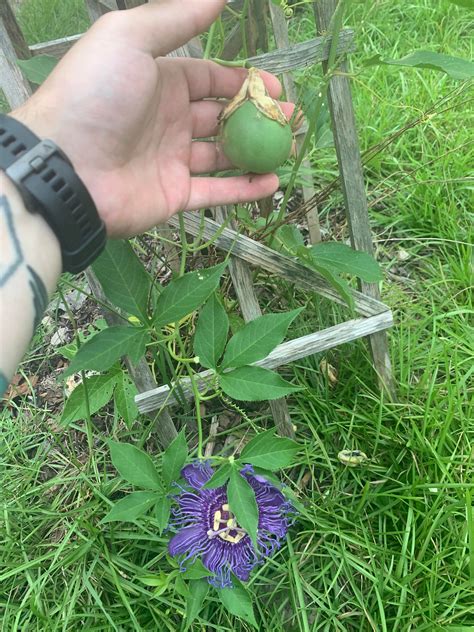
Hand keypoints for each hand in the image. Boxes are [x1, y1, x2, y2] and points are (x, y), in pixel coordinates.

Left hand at [11, 0, 294, 237]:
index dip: (243, 82)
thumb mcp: (131, 38)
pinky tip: (272, 183)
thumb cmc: (97, 95)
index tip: (274, 89)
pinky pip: (216, 193)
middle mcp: (169, 120)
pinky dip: (244, 190)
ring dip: (256, 152)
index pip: (211, 79)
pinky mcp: (174, 195)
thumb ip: (177, 17)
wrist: (67, 166)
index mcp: (161, 81)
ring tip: (288, 149)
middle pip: (221, 117)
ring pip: (223, 156)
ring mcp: (172, 160)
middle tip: (289, 119)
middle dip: (256, 117)